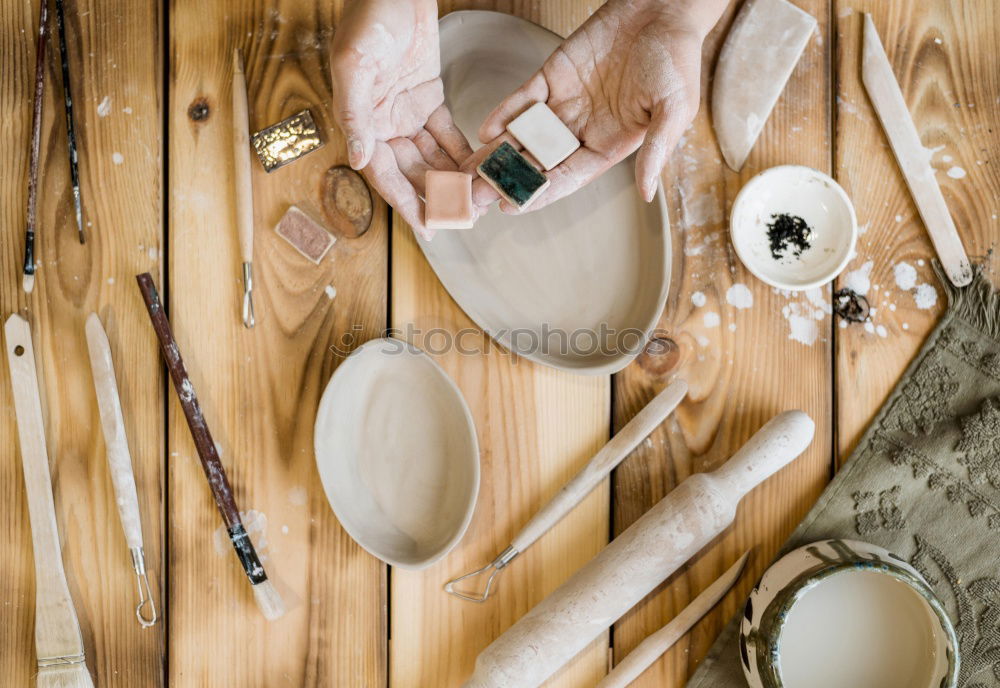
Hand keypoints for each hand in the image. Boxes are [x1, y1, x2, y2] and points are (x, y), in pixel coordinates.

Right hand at [330, 0, 473, 237]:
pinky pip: (446, 134)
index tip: (427, 227)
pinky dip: (460, 151)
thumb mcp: (355, 64)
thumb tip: (359, 161)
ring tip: (475, 200)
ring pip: (431, 157)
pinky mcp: (428, 98)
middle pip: (411, 172)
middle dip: (436, 196)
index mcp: (362, 122)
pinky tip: (477, 168)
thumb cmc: (368, 18)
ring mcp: (406, 113)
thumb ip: (355, 114)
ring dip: (451, 179)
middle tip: (463, 218)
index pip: (384, 174)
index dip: (406, 203)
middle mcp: (383, 124)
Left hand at [474, 0, 725, 211]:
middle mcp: (581, 131)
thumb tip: (647, 194)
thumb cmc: (676, 61)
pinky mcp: (552, 77)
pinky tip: (486, 130)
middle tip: (476, 196)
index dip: (539, 193)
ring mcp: (564, 104)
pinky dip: (505, 114)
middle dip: (507, 180)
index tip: (511, 207)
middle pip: (538, 163)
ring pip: (524, 136)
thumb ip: (657, 151)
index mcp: (608, 147)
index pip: (567, 178)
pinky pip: (523, 100)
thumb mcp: (674, 110)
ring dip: (498, 153)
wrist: (663, 10)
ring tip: (469, 172)